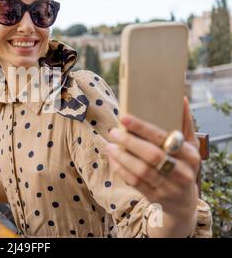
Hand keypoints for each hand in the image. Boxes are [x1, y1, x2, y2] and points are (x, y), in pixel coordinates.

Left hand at [104, 97, 199, 217]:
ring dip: (121, 157)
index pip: (164, 138)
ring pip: (141, 170)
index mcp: (190, 155)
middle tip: (113, 132)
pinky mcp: (156, 197)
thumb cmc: (184, 166)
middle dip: (129, 142)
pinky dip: (121, 170)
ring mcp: (169, 187)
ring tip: (109, 145)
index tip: (124, 118)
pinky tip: (113, 159)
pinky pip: (135, 182)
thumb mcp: (191, 147)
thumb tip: (181, 99)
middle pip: (152, 155)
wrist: (184, 201)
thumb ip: (185, 124)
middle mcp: (182, 172)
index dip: (142, 128)